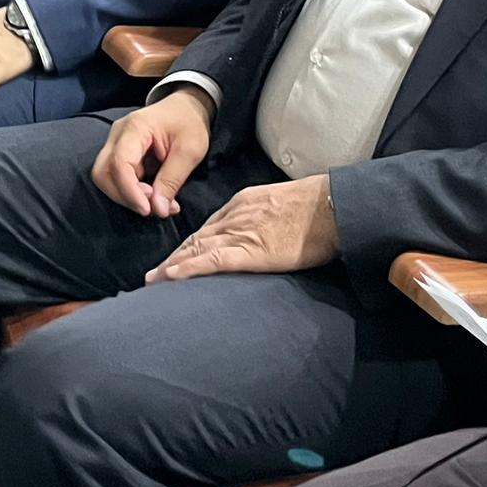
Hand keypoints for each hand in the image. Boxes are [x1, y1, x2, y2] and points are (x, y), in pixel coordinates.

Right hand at [91, 90, 212, 218]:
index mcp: (135, 127)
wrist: (186, 106)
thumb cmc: (190, 124)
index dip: (129, 191)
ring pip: (105, 177)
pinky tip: (153, 196)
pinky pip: (115, 176)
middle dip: (125, 196)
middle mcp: (118, 134)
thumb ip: (172, 180)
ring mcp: (115, 142)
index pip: (119, 163)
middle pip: (103, 173)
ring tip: (158, 203)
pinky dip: (131, 192)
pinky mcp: (118, 152)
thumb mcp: (190, 151)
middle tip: (154, 206)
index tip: (148, 210)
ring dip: (127, 197)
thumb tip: (157, 210)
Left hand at [146, 175, 337, 282]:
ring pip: (198, 249)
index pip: (208, 228)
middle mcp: (235, 216)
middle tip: (154, 275)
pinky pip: (213, 260)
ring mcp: (241, 232)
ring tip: (154, 282)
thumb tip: (260, 236)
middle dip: (174, 257)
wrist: (332, 207)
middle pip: (196, 239)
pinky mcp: (251, 250)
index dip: (189, 246)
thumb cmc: (316, 209)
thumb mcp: (281, 206)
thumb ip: (264, 220)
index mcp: (242, 204)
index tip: (176, 259)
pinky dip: (190, 268)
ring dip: (173, 266)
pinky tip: (172, 276)